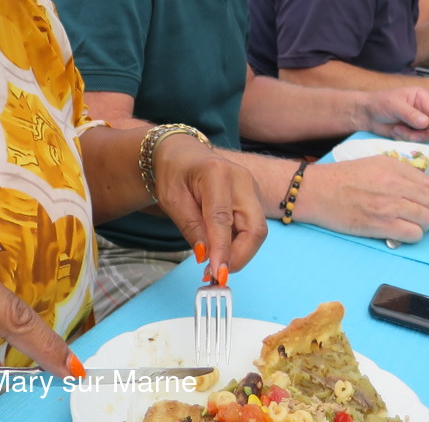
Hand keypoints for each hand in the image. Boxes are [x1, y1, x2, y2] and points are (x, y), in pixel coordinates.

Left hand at [154, 135, 267, 281]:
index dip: (222, 249)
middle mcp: (242, 180)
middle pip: (254, 227)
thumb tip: (205, 256)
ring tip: (214, 265)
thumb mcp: (171, 199)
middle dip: (240, 256)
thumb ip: (190, 226)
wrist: (184, 154)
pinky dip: (239, 245)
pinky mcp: (253, 198)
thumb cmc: (175, 174)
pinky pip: (252, 228)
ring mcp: (252, 188)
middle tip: (216, 274)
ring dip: (239, 253)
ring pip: (257, 231)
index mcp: (217, 174)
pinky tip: (221, 251)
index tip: (218, 274)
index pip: (223, 219)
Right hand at [300, 157, 428, 242]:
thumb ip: (397, 173)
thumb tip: (418, 189)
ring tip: (417, 229)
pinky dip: (414, 237)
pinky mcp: (380, 225)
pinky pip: (412, 234)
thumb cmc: (341, 178)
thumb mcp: (373, 164)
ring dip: (425, 227)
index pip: (428, 184)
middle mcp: (394, 184)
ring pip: (425, 219)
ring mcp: (388, 205)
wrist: (317, 191)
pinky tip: (405, 235)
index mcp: (393, 167)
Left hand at [358, 86, 428, 142]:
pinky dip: (406, 138)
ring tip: (397, 130)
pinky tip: (395, 131)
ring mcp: (419, 123)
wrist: (367, 115)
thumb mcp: (394, 105)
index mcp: (422, 97)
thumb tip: (426, 123)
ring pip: (426, 135)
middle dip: (423, 133)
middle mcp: (424, 110)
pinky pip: (416, 140)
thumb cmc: (380, 104)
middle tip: (411, 135)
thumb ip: (410, 114)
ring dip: (412, 136)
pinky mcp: (413, 132)